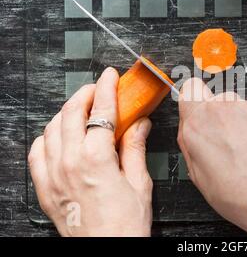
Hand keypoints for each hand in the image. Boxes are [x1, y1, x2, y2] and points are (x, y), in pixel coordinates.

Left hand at [28, 68, 152, 236]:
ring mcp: (53, 175)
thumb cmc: (125, 224)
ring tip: (80, 111)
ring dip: (65, 113)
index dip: (106, 88)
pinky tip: (58, 137)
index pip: (100, 111)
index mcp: (96, 159)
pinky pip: (36, 152)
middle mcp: (69, 162)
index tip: (109, 76)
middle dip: (84, 94)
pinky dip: (46, 137)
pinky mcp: (45, 188)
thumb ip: (135, 148)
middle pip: (71, 113)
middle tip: (97, 89)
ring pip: (50, 128)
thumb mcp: (139, 183)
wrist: (107, 251)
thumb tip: (140, 124)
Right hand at [177, 78, 246, 234]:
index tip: (200, 108)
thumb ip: (191, 141)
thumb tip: (191, 130)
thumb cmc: (235, 191)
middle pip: (218, 100)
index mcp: (196, 122)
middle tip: (229, 143)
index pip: (190, 88)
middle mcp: (220, 109)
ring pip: (242, 108)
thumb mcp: (196, 172)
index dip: (196, 98)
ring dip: (245, 123)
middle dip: (223, 117)